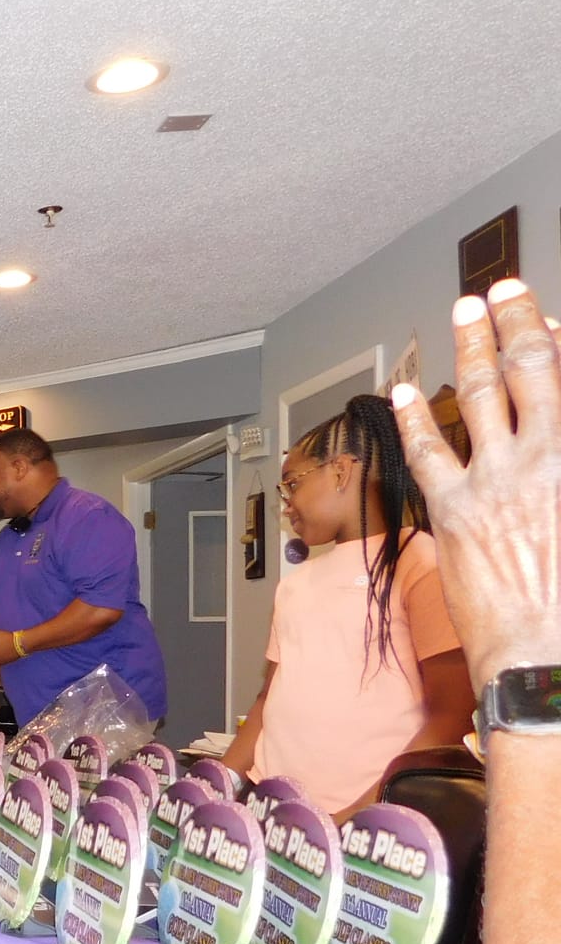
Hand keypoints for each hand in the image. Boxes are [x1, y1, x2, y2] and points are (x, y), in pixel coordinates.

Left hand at [391, 279, 560, 690]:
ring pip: (478, 397)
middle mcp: (547, 459)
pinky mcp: (455, 511)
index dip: (560, 342)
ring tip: (465, 312)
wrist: (553, 656)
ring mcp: (498, 481)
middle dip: (517, 322)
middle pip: (532, 371)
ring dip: (469, 348)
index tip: (554, 319)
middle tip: (505, 287)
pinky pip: (427, 453)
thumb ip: (560, 469)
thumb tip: (546, 451)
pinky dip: (411, 419)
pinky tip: (399, 392)